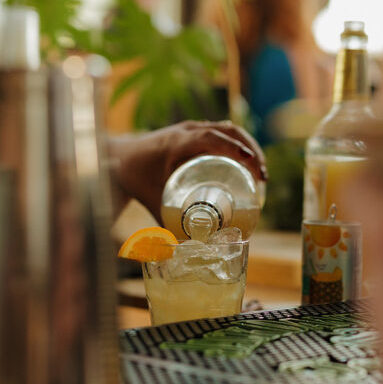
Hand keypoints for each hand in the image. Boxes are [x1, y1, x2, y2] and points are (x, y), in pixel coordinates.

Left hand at [108, 121, 265, 221]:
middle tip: (262, 177)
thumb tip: (181, 254)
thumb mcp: (151, 201)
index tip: (253, 165)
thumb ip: (164, 227)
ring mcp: (192, 128)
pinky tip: (249, 162)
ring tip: (260, 174)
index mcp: (178, 142)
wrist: (120, 157)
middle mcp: (187, 131)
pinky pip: (222, 132)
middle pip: (228, 132)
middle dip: (251, 152)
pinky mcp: (195, 132)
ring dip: (249, 147)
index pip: (212, 138)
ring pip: (228, 130)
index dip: (235, 149)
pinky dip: (238, 144)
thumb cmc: (135, 177)